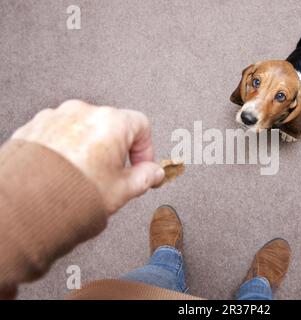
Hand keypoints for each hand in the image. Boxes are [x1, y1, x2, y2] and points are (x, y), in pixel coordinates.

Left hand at [11, 100, 164, 213]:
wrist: (26, 202)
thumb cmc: (71, 193)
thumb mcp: (122, 190)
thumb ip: (145, 177)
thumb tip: (154, 174)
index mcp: (111, 122)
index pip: (142, 126)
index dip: (145, 149)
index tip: (141, 166)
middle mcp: (84, 112)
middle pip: (112, 126)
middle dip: (117, 150)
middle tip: (114, 175)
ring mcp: (58, 117)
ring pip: (84, 129)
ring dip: (90, 148)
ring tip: (86, 175)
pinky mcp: (36, 126)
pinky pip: (60, 133)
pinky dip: (66, 148)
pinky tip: (65, 171)